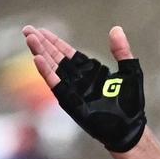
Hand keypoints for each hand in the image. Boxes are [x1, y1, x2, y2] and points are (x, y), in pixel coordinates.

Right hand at [21, 23, 145, 152]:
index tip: (41, 30)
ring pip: (52, 68)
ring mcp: (73, 90)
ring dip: (40, 52)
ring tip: (29, 38)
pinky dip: (46, 72)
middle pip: (55, 57)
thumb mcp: (130, 72)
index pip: (66, 52)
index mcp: (89, 71)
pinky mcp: (70, 101)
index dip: (54, 41)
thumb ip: (122, 51)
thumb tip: (116, 29)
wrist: (131, 129)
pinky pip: (56, 84)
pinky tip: (37, 58)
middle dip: (41, 43)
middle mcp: (77, 79)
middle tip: (27, 30)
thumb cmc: (132, 104)